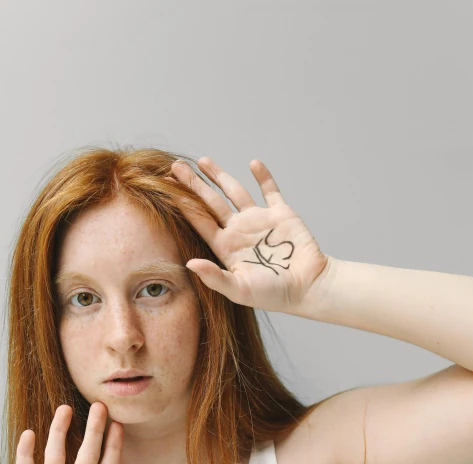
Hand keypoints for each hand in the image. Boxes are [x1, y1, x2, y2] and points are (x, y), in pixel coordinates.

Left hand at [168, 156, 332, 313]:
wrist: (308, 287)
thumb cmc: (274, 294)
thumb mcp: (240, 290)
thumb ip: (214, 277)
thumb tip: (189, 264)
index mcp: (226, 247)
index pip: (199, 221)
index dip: (183, 204)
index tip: (165, 187)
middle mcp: (239, 230)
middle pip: (211, 202)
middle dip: (194, 184)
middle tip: (176, 166)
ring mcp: (259, 220)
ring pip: (235, 191)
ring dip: (220, 175)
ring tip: (203, 160)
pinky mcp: (281, 214)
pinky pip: (270, 190)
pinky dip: (263, 177)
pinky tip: (253, 163)